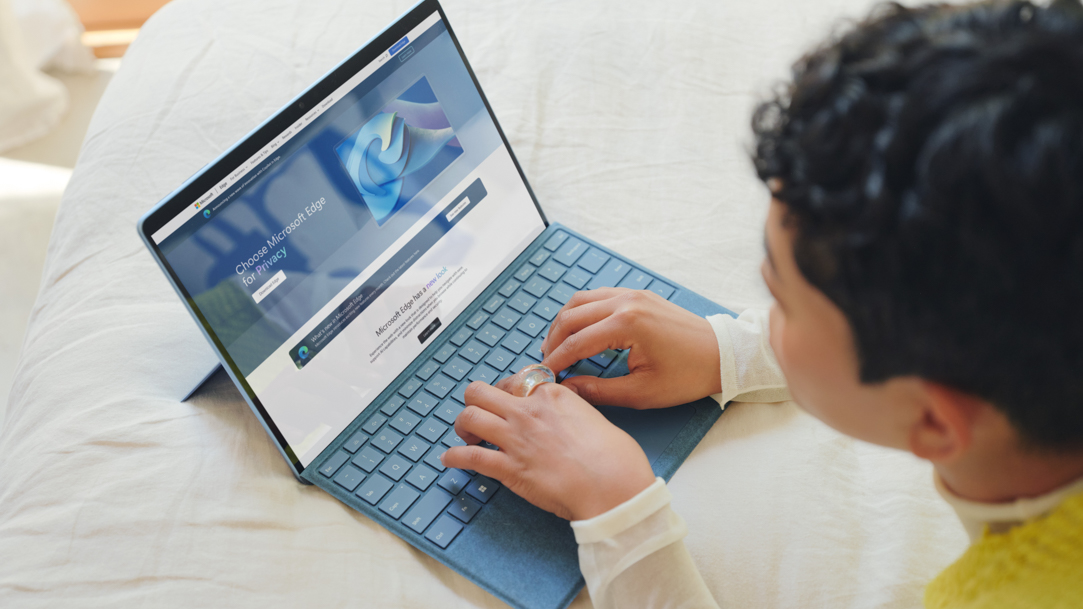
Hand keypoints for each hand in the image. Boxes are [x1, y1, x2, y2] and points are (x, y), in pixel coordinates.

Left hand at [441, 379, 655, 520]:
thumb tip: (567, 418)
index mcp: (552, 395)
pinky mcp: (508, 468)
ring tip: (466, 436)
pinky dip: (454, 458)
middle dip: (476, 401)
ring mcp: (515, 438)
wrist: (613, 487)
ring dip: (463, 426)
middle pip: (481, 391)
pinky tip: (449, 460)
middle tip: (481, 414)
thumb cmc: (615, 458)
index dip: (507, 389)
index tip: (507, 398)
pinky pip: (470, 458)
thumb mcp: (596, 417)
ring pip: (469, 417)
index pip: (516, 379)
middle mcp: (528, 411)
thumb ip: (573, 412)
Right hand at [541, 288, 721, 408]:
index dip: (557, 361)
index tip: (545, 376)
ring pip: (581, 300)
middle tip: (547, 362)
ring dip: (565, 322)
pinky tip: (580, 330)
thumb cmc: (687, 375)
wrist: (722, 355)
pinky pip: (599, 296)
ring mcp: (632, 294)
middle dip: (554, 340)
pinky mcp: (638, 294)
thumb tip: (567, 390)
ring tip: (558, 346)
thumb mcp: (641, 392)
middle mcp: (626, 302)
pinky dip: (582, 311)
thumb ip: (599, 391)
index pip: (576, 342)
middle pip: (572, 316)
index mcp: (627, 324)